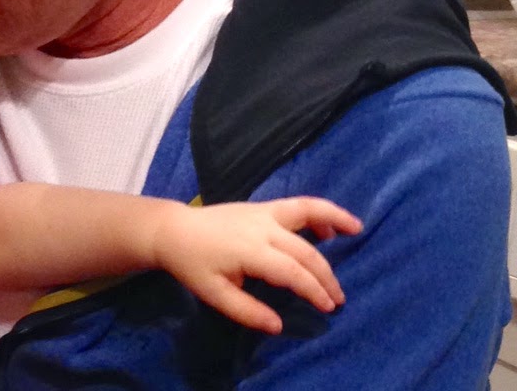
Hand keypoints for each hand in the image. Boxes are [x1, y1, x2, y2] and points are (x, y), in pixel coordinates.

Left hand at [150, 196, 361, 333]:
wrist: (173, 230)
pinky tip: (329, 223)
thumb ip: (246, 311)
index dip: (313, 290)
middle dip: (325, 275)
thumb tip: (278, 325)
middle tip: (339, 298)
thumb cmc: (192, 264)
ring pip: (305, 210)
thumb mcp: (213, 294)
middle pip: (304, 250)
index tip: (328, 307)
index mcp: (249, 249)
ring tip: (357, 228)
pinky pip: (295, 204)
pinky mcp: (261, 207)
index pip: (292, 272)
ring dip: (332, 218)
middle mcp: (261, 227)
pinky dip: (316, 209)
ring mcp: (262, 212)